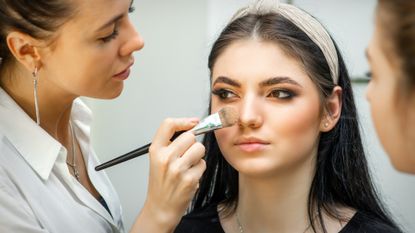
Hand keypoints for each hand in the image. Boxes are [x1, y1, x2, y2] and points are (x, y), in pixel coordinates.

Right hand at [131, 118, 205, 232]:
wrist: (161, 208)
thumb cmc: (161, 184)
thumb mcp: (157, 159)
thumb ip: (171, 143)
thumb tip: (192, 125)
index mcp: (156, 151)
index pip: (168, 125)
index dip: (183, 121)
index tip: (193, 123)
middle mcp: (165, 158)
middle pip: (190, 136)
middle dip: (192, 144)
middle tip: (186, 155)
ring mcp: (178, 169)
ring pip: (200, 149)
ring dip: (197, 156)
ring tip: (188, 166)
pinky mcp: (190, 179)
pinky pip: (203, 164)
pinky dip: (199, 170)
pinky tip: (190, 177)